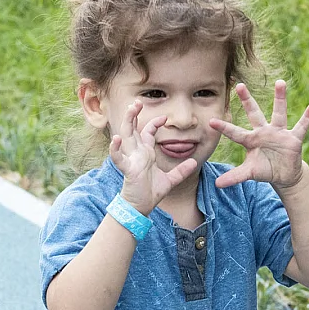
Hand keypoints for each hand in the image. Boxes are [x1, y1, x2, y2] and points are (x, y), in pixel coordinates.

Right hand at [109, 100, 198, 214]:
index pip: (147, 132)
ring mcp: (131, 160)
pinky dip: (115, 149)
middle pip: (133, 129)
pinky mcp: (128, 170)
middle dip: (134, 115)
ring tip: (131, 110)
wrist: (141, 207)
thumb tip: (193, 162)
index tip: (164, 117)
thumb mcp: (170, 180)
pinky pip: (119, 158)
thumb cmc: (151, 193)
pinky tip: (115, 139)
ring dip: (127, 122)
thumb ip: (181, 171)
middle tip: (138, 102)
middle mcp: (137, 153)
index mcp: (145, 153)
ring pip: (125, 136)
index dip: (154, 122)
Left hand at [208, 80, 308, 190]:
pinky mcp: (293, 138)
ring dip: (280, 98)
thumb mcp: (249, 173)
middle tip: (239, 85)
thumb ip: (234, 176)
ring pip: (279, 113)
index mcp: (251, 140)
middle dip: (247, 100)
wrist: (284, 175)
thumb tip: (217, 185)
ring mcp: (279, 133)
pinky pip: (302, 125)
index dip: (224, 128)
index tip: (211, 121)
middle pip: (254, 113)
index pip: (235, 133)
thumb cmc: (264, 170)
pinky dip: (308, 117)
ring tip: (280, 82)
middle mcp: (264, 132)